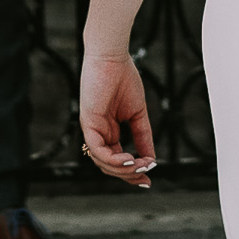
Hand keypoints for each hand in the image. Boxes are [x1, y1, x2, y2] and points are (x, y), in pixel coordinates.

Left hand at [79, 44, 152, 183]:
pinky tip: (130, 158)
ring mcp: (91, 129)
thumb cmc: (124, 79)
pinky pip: (97, 149)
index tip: (148, 181)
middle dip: (128, 175)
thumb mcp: (138, 114)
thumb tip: (150, 159)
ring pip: (103, 162)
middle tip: (146, 175)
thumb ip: (143, 136)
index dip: (131, 172)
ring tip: (141, 166)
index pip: (117, 159)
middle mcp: (98, 133)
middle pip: (109, 166)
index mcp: (108, 131)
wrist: (113, 57)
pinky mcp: (87, 123)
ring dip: (123, 168)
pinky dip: (114, 158)